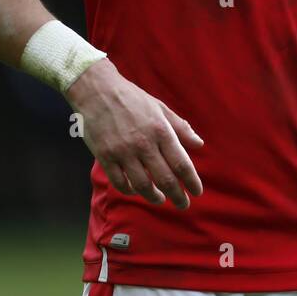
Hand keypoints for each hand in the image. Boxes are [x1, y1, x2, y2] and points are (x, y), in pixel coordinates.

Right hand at [65, 58, 203, 207]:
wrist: (98, 91)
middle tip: (183, 204)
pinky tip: (136, 192)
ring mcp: (123, 152)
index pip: (181, 163)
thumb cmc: (132, 98)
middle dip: (177, 196)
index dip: (191, 181)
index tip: (197, 192)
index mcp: (160, 130)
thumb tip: (199, 144)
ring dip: (154, 197)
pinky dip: (129, 191)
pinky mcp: (105, 156)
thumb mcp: (160, 108)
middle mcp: (143, 144)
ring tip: (161, 200)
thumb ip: (180, 128)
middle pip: (164, 179)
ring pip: (142, 185)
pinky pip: (119, 182)